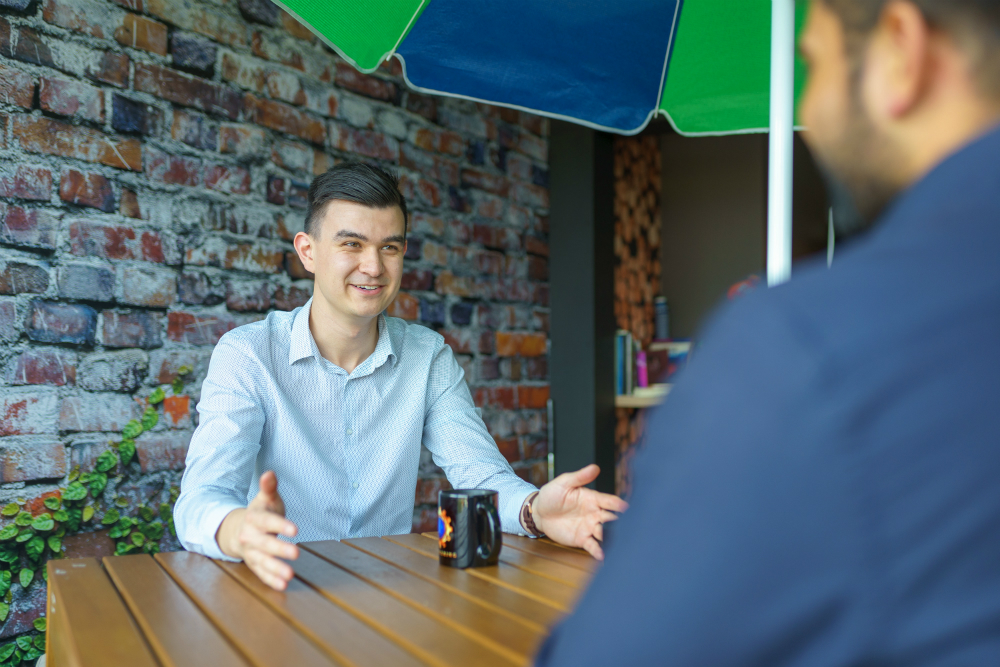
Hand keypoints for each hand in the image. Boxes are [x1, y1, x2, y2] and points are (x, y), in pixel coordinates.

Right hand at [216, 471, 298, 589]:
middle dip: (279, 549)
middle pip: (264, 544)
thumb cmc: (260, 512)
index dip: (280, 525)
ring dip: (275, 569)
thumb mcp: (265, 498)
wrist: (239, 529)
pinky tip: (283, 585)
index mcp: (254, 518)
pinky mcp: (254, 564)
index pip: (267, 522)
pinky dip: (271, 580)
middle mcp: (250, 537)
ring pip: (262, 561)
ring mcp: (251, 552)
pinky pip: (262, 574)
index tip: (295, 530)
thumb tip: (270, 473)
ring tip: (290, 575)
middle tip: (296, 553)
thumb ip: (269, 487)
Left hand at [532, 464, 627, 560]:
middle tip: (624, 528)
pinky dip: (599, 551)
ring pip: (604, 533)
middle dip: (618, 523)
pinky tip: (602, 555)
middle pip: (611, 519)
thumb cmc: (552, 494)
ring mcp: (589, 527)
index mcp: (592, 499)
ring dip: (610, 538)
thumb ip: (579, 477)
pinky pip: (593, 546)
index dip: (618, 504)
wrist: (539, 512)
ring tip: (614, 543)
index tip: (626, 508)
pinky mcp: (582, 539)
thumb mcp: (564, 483)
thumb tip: (595, 467)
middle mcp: (594, 513)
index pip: (609, 501)